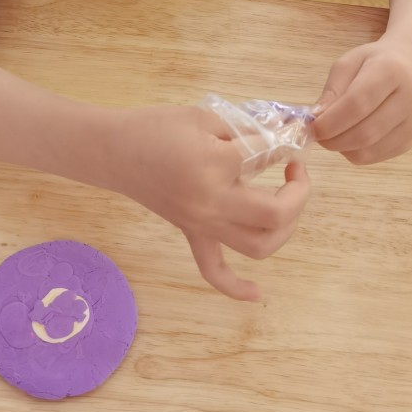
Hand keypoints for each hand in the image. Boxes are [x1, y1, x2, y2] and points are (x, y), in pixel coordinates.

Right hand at [110, 105, 310, 300]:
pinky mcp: (191, 233)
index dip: (284, 146)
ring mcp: (201, 225)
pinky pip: (213, 269)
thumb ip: (244, 133)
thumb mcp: (204, 118)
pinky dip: (237, 287)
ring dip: (284, 230)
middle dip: (297, 194)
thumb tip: (277, 144)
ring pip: (257, 246)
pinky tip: (257, 294)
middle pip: (274, 216)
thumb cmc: (155, 127)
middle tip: (294, 170)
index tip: (286, 138)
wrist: (114, 150)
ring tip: (286, 205)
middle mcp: (212, 205)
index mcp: (215, 169)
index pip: (267, 159)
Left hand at [312, 40, 411, 164]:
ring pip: (371, 150)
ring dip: (343, 149)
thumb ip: (332, 90)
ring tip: (332, 136)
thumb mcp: (348, 63)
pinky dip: (356, 153)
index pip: (358, 103)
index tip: (312, 127)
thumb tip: (318, 118)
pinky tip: (349, 139)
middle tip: (317, 136)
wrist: (411, 66)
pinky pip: (377, 157)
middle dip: (334, 140)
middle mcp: (411, 98)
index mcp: (392, 70)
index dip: (331, 121)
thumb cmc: (374, 62)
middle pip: (366, 132)